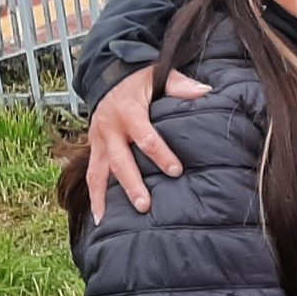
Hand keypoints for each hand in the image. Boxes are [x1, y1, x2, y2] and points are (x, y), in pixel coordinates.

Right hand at [85, 65, 211, 221]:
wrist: (108, 76)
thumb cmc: (139, 80)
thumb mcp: (159, 76)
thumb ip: (181, 86)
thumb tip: (205, 93)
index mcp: (128, 111)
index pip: (146, 137)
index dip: (161, 155)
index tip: (176, 171)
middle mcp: (110, 129)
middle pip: (120, 161)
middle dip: (132, 184)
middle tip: (144, 205)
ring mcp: (98, 140)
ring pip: (98, 171)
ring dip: (102, 197)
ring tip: (107, 220)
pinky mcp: (93, 147)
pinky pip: (91, 173)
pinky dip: (92, 195)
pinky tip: (98, 216)